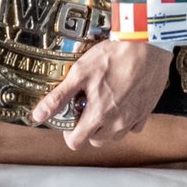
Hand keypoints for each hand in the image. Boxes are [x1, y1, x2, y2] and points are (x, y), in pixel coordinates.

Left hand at [30, 38, 173, 150]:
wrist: (147, 44)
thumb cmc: (114, 55)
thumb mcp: (80, 72)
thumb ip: (59, 97)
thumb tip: (39, 116)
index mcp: (98, 116)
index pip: (76, 142)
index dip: (69, 133)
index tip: (71, 118)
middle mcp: (116, 124)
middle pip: (95, 141)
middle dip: (88, 129)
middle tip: (87, 106)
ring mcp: (133, 119)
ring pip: (114, 136)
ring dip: (106, 126)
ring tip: (104, 102)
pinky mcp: (146, 112)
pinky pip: (133, 127)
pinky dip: (126, 120)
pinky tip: (123, 101)